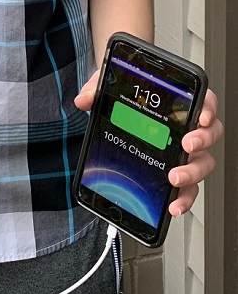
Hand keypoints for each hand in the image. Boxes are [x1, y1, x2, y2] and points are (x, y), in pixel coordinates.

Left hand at [75, 70, 224, 216]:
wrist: (114, 116)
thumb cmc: (122, 101)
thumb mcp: (108, 88)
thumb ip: (97, 89)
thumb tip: (84, 99)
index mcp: (178, 105)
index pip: (205, 101)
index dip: (208, 108)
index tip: (201, 116)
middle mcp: (187, 130)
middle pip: (209, 135)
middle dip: (202, 141)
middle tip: (187, 145)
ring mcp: (183, 153)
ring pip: (202, 163)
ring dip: (193, 173)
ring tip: (175, 178)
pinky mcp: (174, 173)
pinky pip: (186, 188)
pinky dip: (183, 198)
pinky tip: (172, 205)